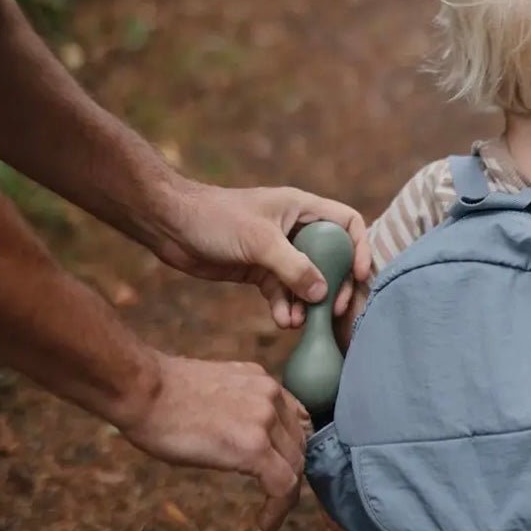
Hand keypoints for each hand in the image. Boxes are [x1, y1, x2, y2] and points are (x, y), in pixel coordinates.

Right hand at [118, 351, 310, 530]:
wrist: (143, 389)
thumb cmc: (161, 393)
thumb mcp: (213, 390)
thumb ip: (236, 405)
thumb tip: (235, 431)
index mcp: (261, 382)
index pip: (295, 419)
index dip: (291, 449)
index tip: (279, 469)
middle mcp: (270, 395)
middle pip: (298, 443)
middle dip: (289, 472)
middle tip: (273, 496)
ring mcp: (265, 419)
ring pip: (294, 465)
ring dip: (285, 494)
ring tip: (270, 514)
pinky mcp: (253, 446)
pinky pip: (282, 484)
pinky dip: (279, 508)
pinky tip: (265, 522)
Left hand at [153, 181, 370, 327]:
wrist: (171, 224)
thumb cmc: (216, 219)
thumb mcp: (260, 241)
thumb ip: (293, 267)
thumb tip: (322, 294)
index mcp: (302, 208)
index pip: (347, 223)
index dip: (359, 248)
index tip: (358, 275)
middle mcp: (295, 229)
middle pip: (332, 258)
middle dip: (335, 285)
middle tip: (335, 309)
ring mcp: (278, 251)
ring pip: (307, 280)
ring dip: (307, 303)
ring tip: (301, 321)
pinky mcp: (259, 270)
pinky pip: (282, 292)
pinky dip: (285, 307)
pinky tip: (282, 321)